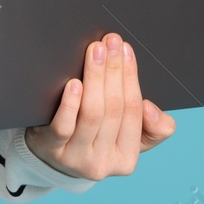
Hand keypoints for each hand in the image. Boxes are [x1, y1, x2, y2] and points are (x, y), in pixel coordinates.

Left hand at [24, 32, 176, 179]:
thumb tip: (150, 109)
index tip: (125, 49)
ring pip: (92, 114)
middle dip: (114, 70)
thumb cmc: (93, 138)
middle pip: (113, 108)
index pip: (134, 111)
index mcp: (126, 158)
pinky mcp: (52, 150)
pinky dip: (71, 103)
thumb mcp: (126, 139)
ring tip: (95, 51)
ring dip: (96, 77)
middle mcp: (103, 163)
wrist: (50, 156)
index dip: (131, 77)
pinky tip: (74, 83)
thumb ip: (152, 127)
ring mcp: (76, 158)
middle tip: (111, 41)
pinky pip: (63, 127)